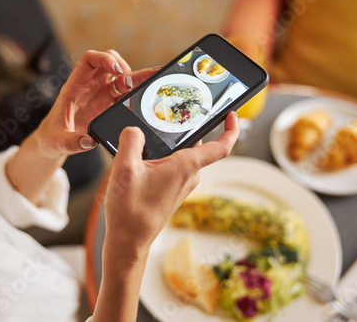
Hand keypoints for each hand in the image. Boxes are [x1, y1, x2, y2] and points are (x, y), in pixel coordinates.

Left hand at [35, 49, 156, 157]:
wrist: (53, 142)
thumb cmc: (52, 137)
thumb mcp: (57, 141)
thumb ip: (71, 142)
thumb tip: (88, 142)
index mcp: (74, 86)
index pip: (89, 60)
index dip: (104, 59)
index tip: (117, 70)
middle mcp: (90, 86)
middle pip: (109, 62)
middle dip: (123, 67)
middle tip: (129, 84)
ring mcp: (101, 94)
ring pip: (121, 76)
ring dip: (135, 78)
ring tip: (149, 85)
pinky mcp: (110, 105)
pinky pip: (126, 93)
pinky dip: (138, 92)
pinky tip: (150, 92)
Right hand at [104, 112, 239, 259]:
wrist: (129, 241)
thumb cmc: (130, 211)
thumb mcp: (124, 169)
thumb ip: (131, 141)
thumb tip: (134, 129)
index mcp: (185, 167)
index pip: (221, 146)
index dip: (231, 128)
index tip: (232, 115)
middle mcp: (189, 176)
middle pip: (196, 144)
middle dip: (185, 129)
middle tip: (170, 115)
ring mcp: (181, 185)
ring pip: (182, 155)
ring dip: (171, 144)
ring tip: (149, 137)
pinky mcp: (172, 191)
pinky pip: (174, 167)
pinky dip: (164, 158)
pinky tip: (143, 158)